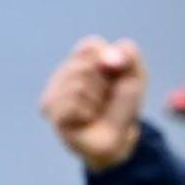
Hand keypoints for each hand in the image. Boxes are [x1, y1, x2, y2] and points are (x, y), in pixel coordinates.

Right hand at [41, 36, 146, 169]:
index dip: (111, 61)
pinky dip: (87, 112)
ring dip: (97, 100)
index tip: (117, 77)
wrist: (118, 139)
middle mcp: (63, 72)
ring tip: (96, 110)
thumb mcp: (135, 78)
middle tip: (107, 98)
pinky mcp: (50, 111)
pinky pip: (71, 103)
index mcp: (82, 60)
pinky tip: (86, 119)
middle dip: (106, 84)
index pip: (91, 45)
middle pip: (86, 64)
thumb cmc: (122, 107)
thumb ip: (129, 57)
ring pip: (78, 84)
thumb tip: (110, 56)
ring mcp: (54, 90)